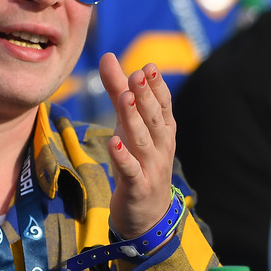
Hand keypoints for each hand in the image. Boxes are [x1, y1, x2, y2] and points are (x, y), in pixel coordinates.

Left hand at [98, 52, 176, 238]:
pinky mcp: (137, 187)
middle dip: (146, 97)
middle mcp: (161, 146)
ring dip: (134, 119)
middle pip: (154, 119)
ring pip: (143, 141)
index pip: (163, 104)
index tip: (148, 67)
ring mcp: (151, 167)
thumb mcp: (127, 124)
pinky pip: (130, 170)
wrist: (147, 214)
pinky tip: (114, 143)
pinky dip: (123, 157)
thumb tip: (107, 56)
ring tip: (125, 99)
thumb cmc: (137, 161)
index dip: (156, 86)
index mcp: (163, 130)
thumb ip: (118, 91)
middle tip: (137, 75)